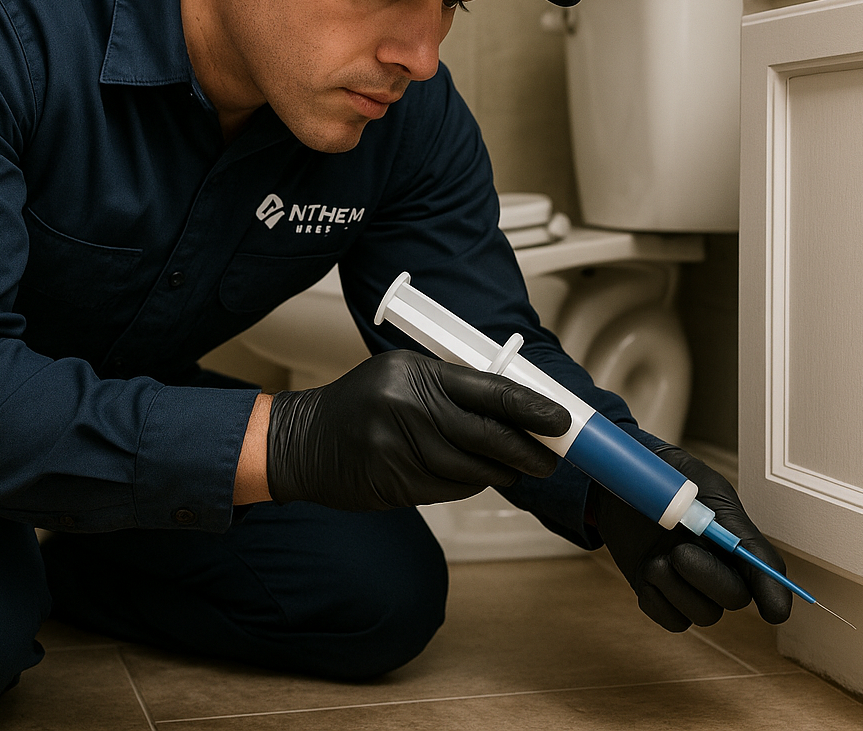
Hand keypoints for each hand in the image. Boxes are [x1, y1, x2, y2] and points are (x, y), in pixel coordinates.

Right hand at [266, 350, 570, 510]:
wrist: (303, 440)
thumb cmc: (361, 406)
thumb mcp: (401, 377)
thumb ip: (451, 390)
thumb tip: (515, 411)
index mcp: (415, 372)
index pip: (488, 389)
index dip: (530, 407)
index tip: (560, 421)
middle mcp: (407, 406)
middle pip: (486, 434)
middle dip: (526, 451)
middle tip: (549, 460)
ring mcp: (397, 446)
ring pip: (470, 469)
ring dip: (497, 473)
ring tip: (509, 471)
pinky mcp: (392, 481)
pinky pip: (448, 490)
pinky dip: (465, 486)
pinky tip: (468, 479)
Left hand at [593, 444, 791, 630]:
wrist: (622, 483)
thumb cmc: (666, 478)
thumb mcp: (701, 487)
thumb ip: (724, 519)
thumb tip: (739, 547)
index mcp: (734, 537)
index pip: (765, 570)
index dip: (773, 592)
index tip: (773, 612)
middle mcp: (718, 565)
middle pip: (734, 597)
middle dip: (709, 578)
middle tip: (679, 551)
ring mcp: (689, 584)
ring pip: (703, 615)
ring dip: (676, 588)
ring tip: (656, 558)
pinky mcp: (661, 594)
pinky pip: (671, 620)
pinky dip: (657, 600)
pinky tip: (647, 571)